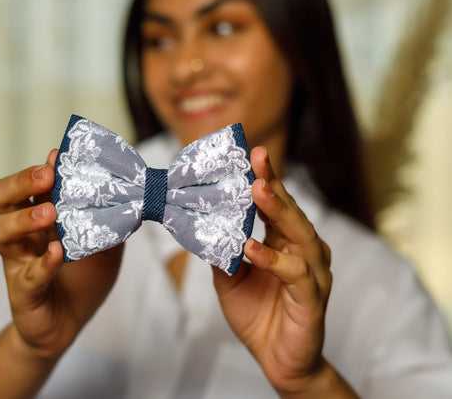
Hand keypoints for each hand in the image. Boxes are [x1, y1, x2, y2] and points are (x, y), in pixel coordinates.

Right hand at [0, 149, 123, 360]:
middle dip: (21, 182)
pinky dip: (42, 263)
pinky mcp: (23, 292)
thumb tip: (134, 194)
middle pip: (4, 198)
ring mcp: (18, 261)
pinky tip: (57, 252)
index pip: (30, 185)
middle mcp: (24, 233)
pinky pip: (27, 275)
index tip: (58, 155)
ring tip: (50, 212)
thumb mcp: (106, 243)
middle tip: (47, 175)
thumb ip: (112, 220)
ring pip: (0, 231)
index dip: (40, 168)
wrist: (68, 323)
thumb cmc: (84, 277)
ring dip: (24, 218)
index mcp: (41, 216)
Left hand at [212, 146, 333, 394]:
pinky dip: (273, 258)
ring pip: (299, 234)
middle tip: (258, 159)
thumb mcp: (230, 277)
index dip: (266, 178)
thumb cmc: (257, 313)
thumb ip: (222, 250)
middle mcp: (303, 251)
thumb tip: (201, 223)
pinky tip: (251, 248)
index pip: (276, 205)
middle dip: (273, 183)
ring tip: (257, 190)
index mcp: (285, 242)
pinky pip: (295, 272)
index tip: (252, 154)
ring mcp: (312, 272)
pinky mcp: (312, 297)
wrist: (277, 359)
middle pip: (290, 211)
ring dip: (278, 211)